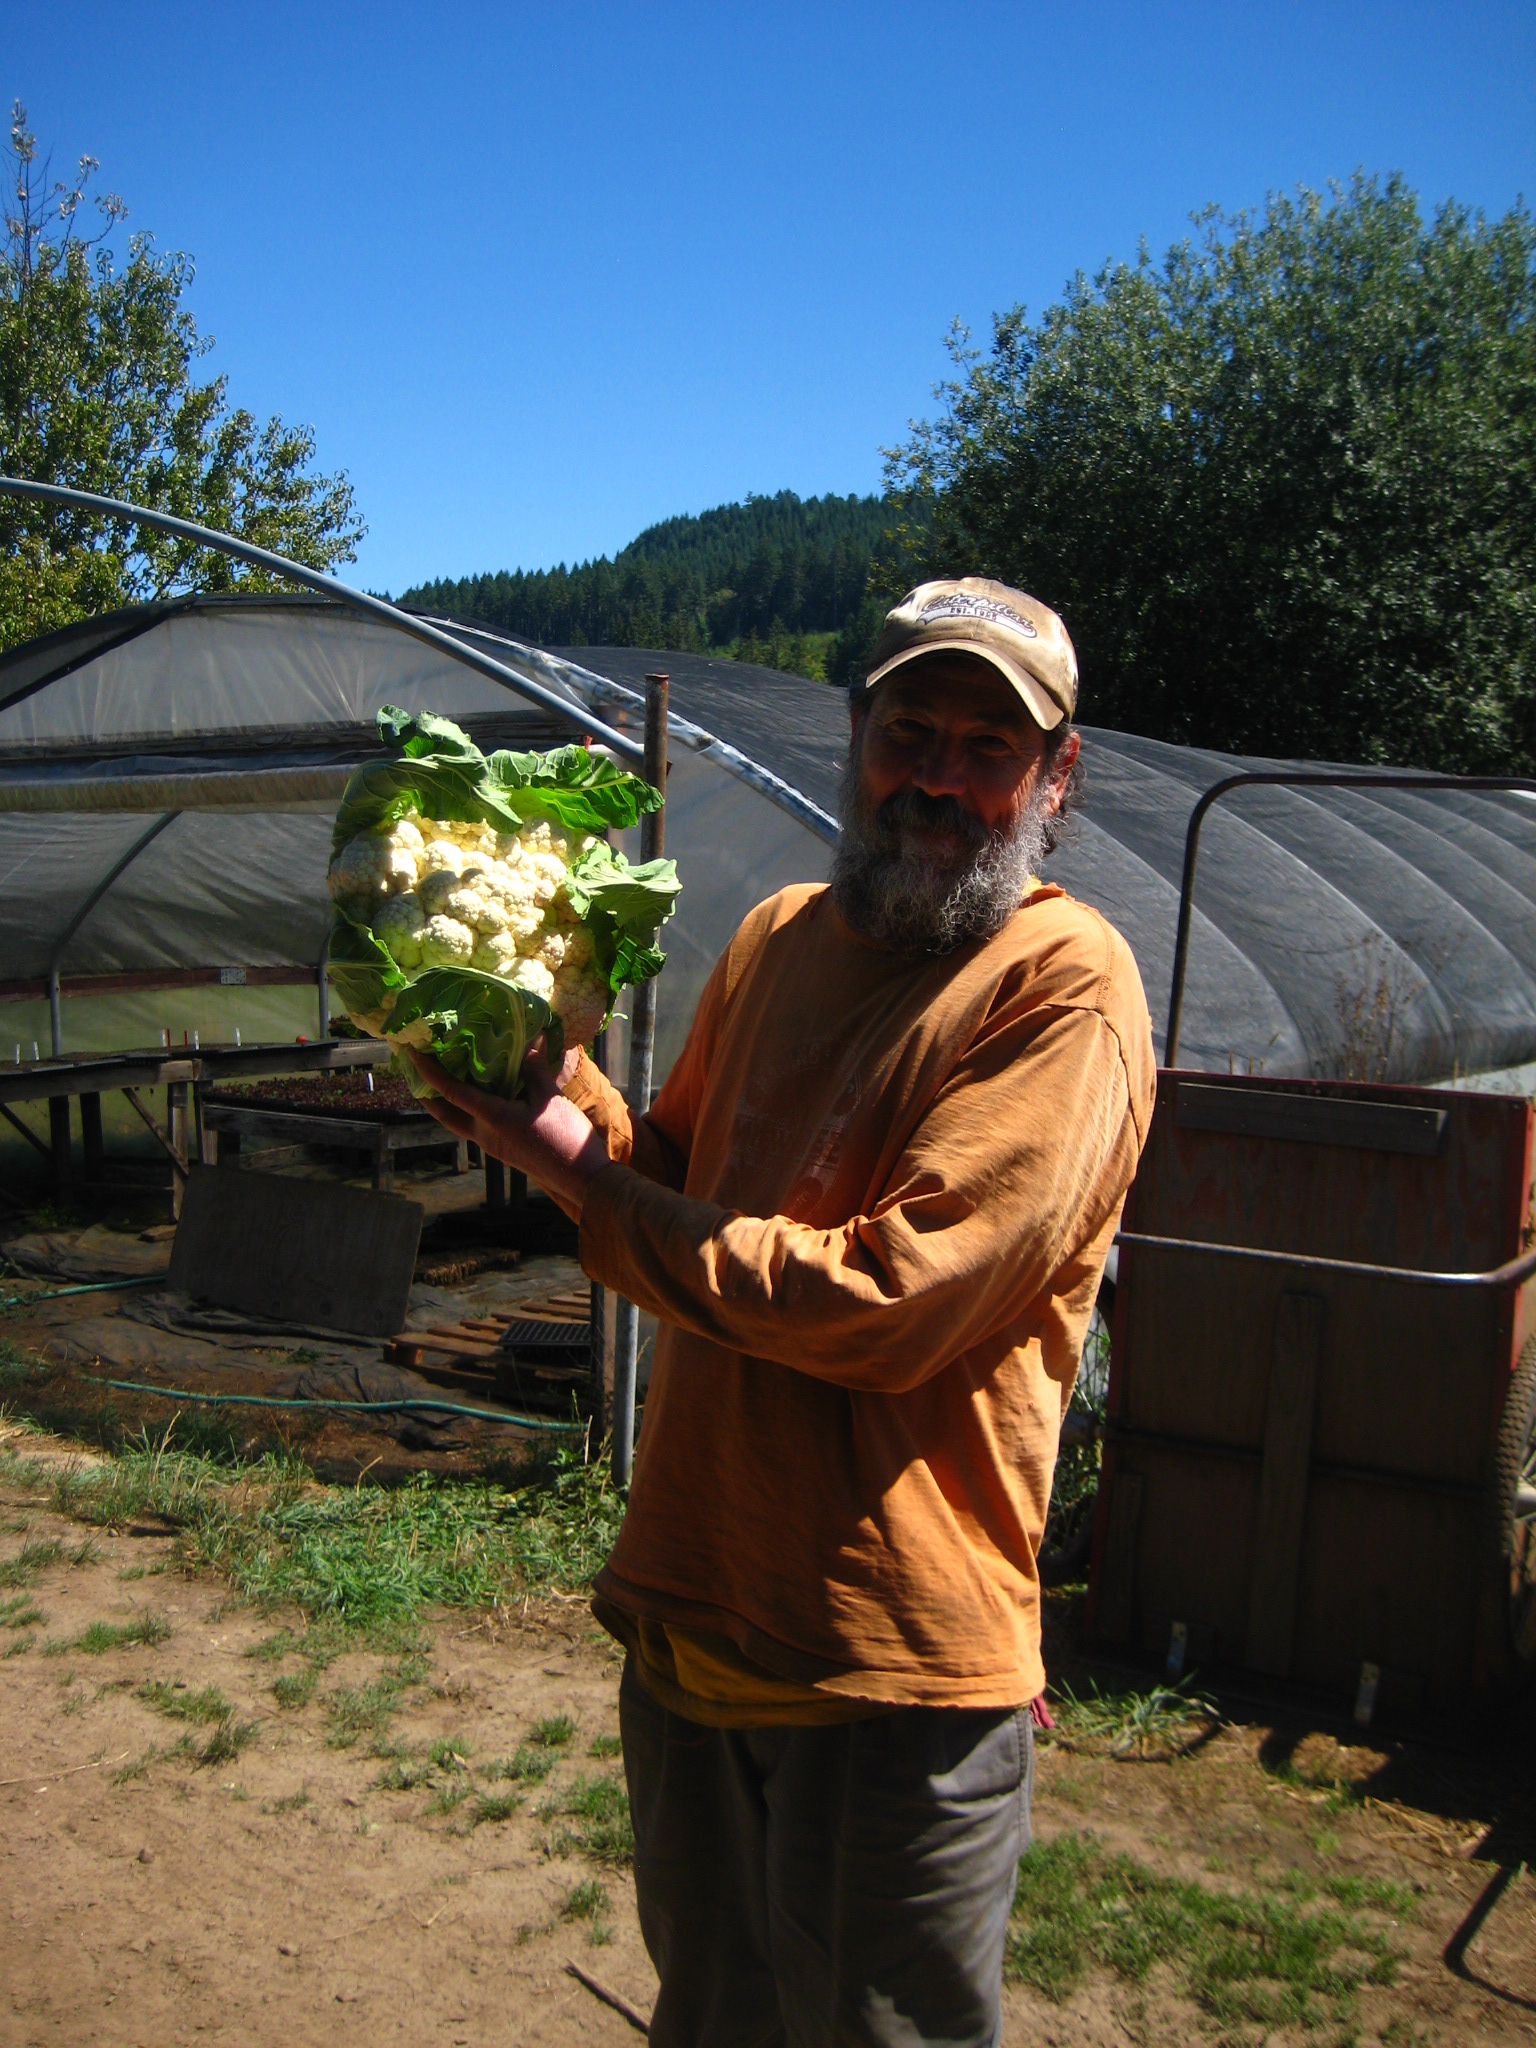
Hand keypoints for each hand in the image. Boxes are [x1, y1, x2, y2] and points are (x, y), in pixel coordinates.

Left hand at [406, 1041, 610, 1218]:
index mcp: (491, 1117)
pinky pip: (477, 1126)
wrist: (580, 1177)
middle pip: (444, 1114)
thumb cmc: (564, 1136)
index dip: (429, 1071)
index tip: (412, 1053)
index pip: (450, 1091)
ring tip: (444, 1081)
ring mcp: (493, 1145)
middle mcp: (484, 1134)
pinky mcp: (505, 1149)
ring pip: (459, 1122)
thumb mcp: (549, 1097)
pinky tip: (481, 1096)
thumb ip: (534, 1069)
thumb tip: (530, 1040)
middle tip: (417, 1073)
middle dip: (427, 1095)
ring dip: (447, 1104)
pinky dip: (469, 1109)